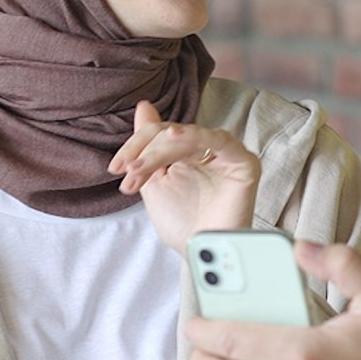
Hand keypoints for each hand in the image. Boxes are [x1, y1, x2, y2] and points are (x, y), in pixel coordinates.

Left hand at [109, 101, 258, 252]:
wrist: (200, 254)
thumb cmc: (182, 223)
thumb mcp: (155, 182)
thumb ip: (148, 147)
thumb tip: (143, 106)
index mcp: (189, 150)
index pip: (159, 133)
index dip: (135, 145)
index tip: (116, 168)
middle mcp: (210, 148)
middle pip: (171, 132)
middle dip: (144, 151)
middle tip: (128, 173)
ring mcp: (228, 154)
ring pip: (189, 135)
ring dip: (159, 150)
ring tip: (140, 170)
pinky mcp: (245, 163)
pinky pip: (219, 141)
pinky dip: (196, 137)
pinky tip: (175, 138)